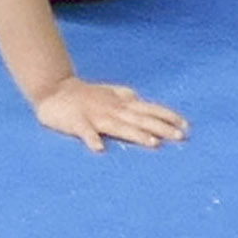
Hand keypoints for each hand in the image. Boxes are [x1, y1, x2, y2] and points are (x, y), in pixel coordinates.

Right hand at [31, 75, 187, 151]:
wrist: (51, 89)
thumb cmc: (84, 94)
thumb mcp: (108, 92)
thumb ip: (125, 97)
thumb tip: (141, 98)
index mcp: (120, 103)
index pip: (148, 108)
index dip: (166, 116)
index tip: (186, 125)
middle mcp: (111, 109)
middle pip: (139, 118)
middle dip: (160, 127)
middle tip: (180, 137)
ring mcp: (93, 115)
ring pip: (118, 126)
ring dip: (135, 134)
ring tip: (152, 143)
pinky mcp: (75, 122)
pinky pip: (84, 132)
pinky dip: (92, 139)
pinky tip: (99, 148)